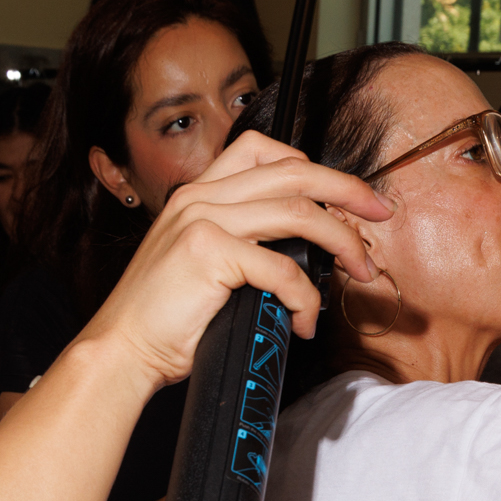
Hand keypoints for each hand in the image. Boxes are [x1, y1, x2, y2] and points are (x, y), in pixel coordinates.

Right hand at [76, 131, 390, 390]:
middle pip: (294, 171)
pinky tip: (303, 320)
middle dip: (348, 190)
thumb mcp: (202, 264)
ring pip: (298, 213)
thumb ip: (242, 243)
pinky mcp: (208, 253)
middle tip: (380, 213)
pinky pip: (282, 268)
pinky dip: (305, 298)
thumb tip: (304, 252)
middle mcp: (200, 197)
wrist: (120, 349)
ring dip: (342, 243)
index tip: (346, 195)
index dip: (313, 165)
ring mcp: (203, 220)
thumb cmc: (165, 319)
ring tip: (360, 271)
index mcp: (198, 193)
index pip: (263, 151)